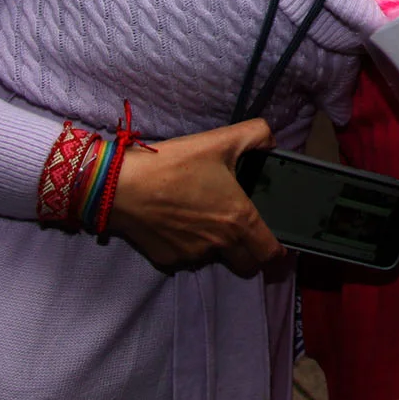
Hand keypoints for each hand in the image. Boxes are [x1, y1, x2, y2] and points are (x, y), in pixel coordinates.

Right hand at [106, 117, 286, 277]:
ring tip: (199, 215)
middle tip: (240, 231)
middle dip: (248, 253)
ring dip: (214, 245)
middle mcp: (219, 244)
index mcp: (238, 219)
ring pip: (213, 258)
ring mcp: (192, 255)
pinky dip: (185, 244)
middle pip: (246, 265)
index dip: (276, 251)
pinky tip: (175, 221)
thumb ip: (257, 135)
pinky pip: (185, 256)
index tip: (274, 244)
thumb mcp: (220, 140)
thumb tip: (271, 142)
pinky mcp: (167, 259)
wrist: (121, 185)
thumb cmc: (174, 163)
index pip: (269, 253)